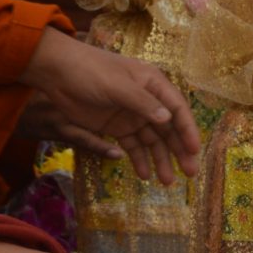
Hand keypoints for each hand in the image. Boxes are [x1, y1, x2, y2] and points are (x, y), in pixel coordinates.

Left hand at [21, 30, 201, 185]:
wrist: (57, 73)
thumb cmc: (90, 71)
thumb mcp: (118, 85)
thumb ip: (143, 103)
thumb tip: (168, 120)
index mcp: (152, 84)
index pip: (177, 109)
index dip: (188, 130)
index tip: (194, 151)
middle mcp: (146, 100)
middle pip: (168, 129)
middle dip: (179, 151)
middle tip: (190, 173)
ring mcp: (131, 115)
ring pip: (152, 141)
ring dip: (160, 160)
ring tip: (166, 182)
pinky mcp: (115, 126)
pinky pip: (132, 145)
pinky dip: (139, 160)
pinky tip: (144, 176)